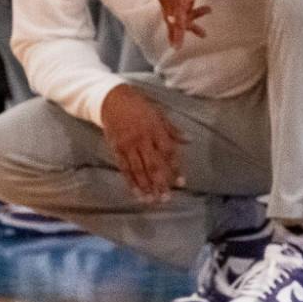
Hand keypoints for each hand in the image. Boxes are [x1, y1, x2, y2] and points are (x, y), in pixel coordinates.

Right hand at [100, 84, 185, 200]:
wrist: (113, 100)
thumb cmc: (140, 106)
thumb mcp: (160, 114)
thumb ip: (173, 130)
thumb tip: (190, 140)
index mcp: (156, 130)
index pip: (168, 152)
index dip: (175, 168)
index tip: (181, 182)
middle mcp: (142, 139)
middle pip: (153, 164)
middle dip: (160, 182)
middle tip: (166, 198)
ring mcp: (128, 145)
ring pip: (138, 170)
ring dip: (145, 187)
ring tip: (152, 201)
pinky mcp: (116, 149)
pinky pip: (124, 169)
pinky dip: (130, 182)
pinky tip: (136, 193)